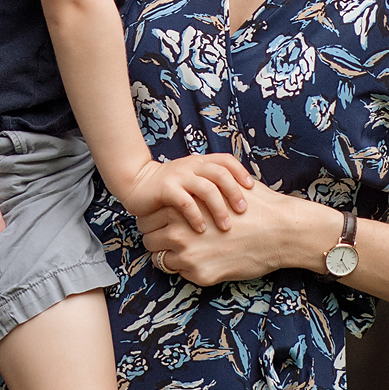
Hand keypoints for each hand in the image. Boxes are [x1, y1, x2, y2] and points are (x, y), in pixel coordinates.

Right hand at [123, 151, 254, 229]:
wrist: (136, 183)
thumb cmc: (168, 187)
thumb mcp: (191, 180)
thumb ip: (209, 183)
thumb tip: (239, 197)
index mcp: (199, 162)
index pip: (225, 160)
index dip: (240, 172)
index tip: (252, 188)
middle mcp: (191, 165)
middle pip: (220, 174)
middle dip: (234, 193)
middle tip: (243, 211)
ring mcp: (178, 176)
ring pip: (206, 188)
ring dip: (219, 209)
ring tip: (225, 226)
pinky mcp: (165, 189)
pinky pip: (185, 202)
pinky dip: (196, 216)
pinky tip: (201, 229)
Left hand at [143, 176, 333, 285]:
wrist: (281, 231)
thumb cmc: (253, 205)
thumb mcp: (220, 186)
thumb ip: (196, 189)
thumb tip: (184, 186)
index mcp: (180, 207)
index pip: (146, 217)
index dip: (153, 219)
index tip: (161, 222)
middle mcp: (178, 232)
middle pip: (148, 238)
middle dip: (156, 238)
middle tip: (169, 238)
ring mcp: (188, 255)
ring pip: (159, 258)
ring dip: (168, 255)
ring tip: (185, 250)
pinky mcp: (201, 275)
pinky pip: (179, 273)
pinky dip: (186, 268)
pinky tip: (202, 259)